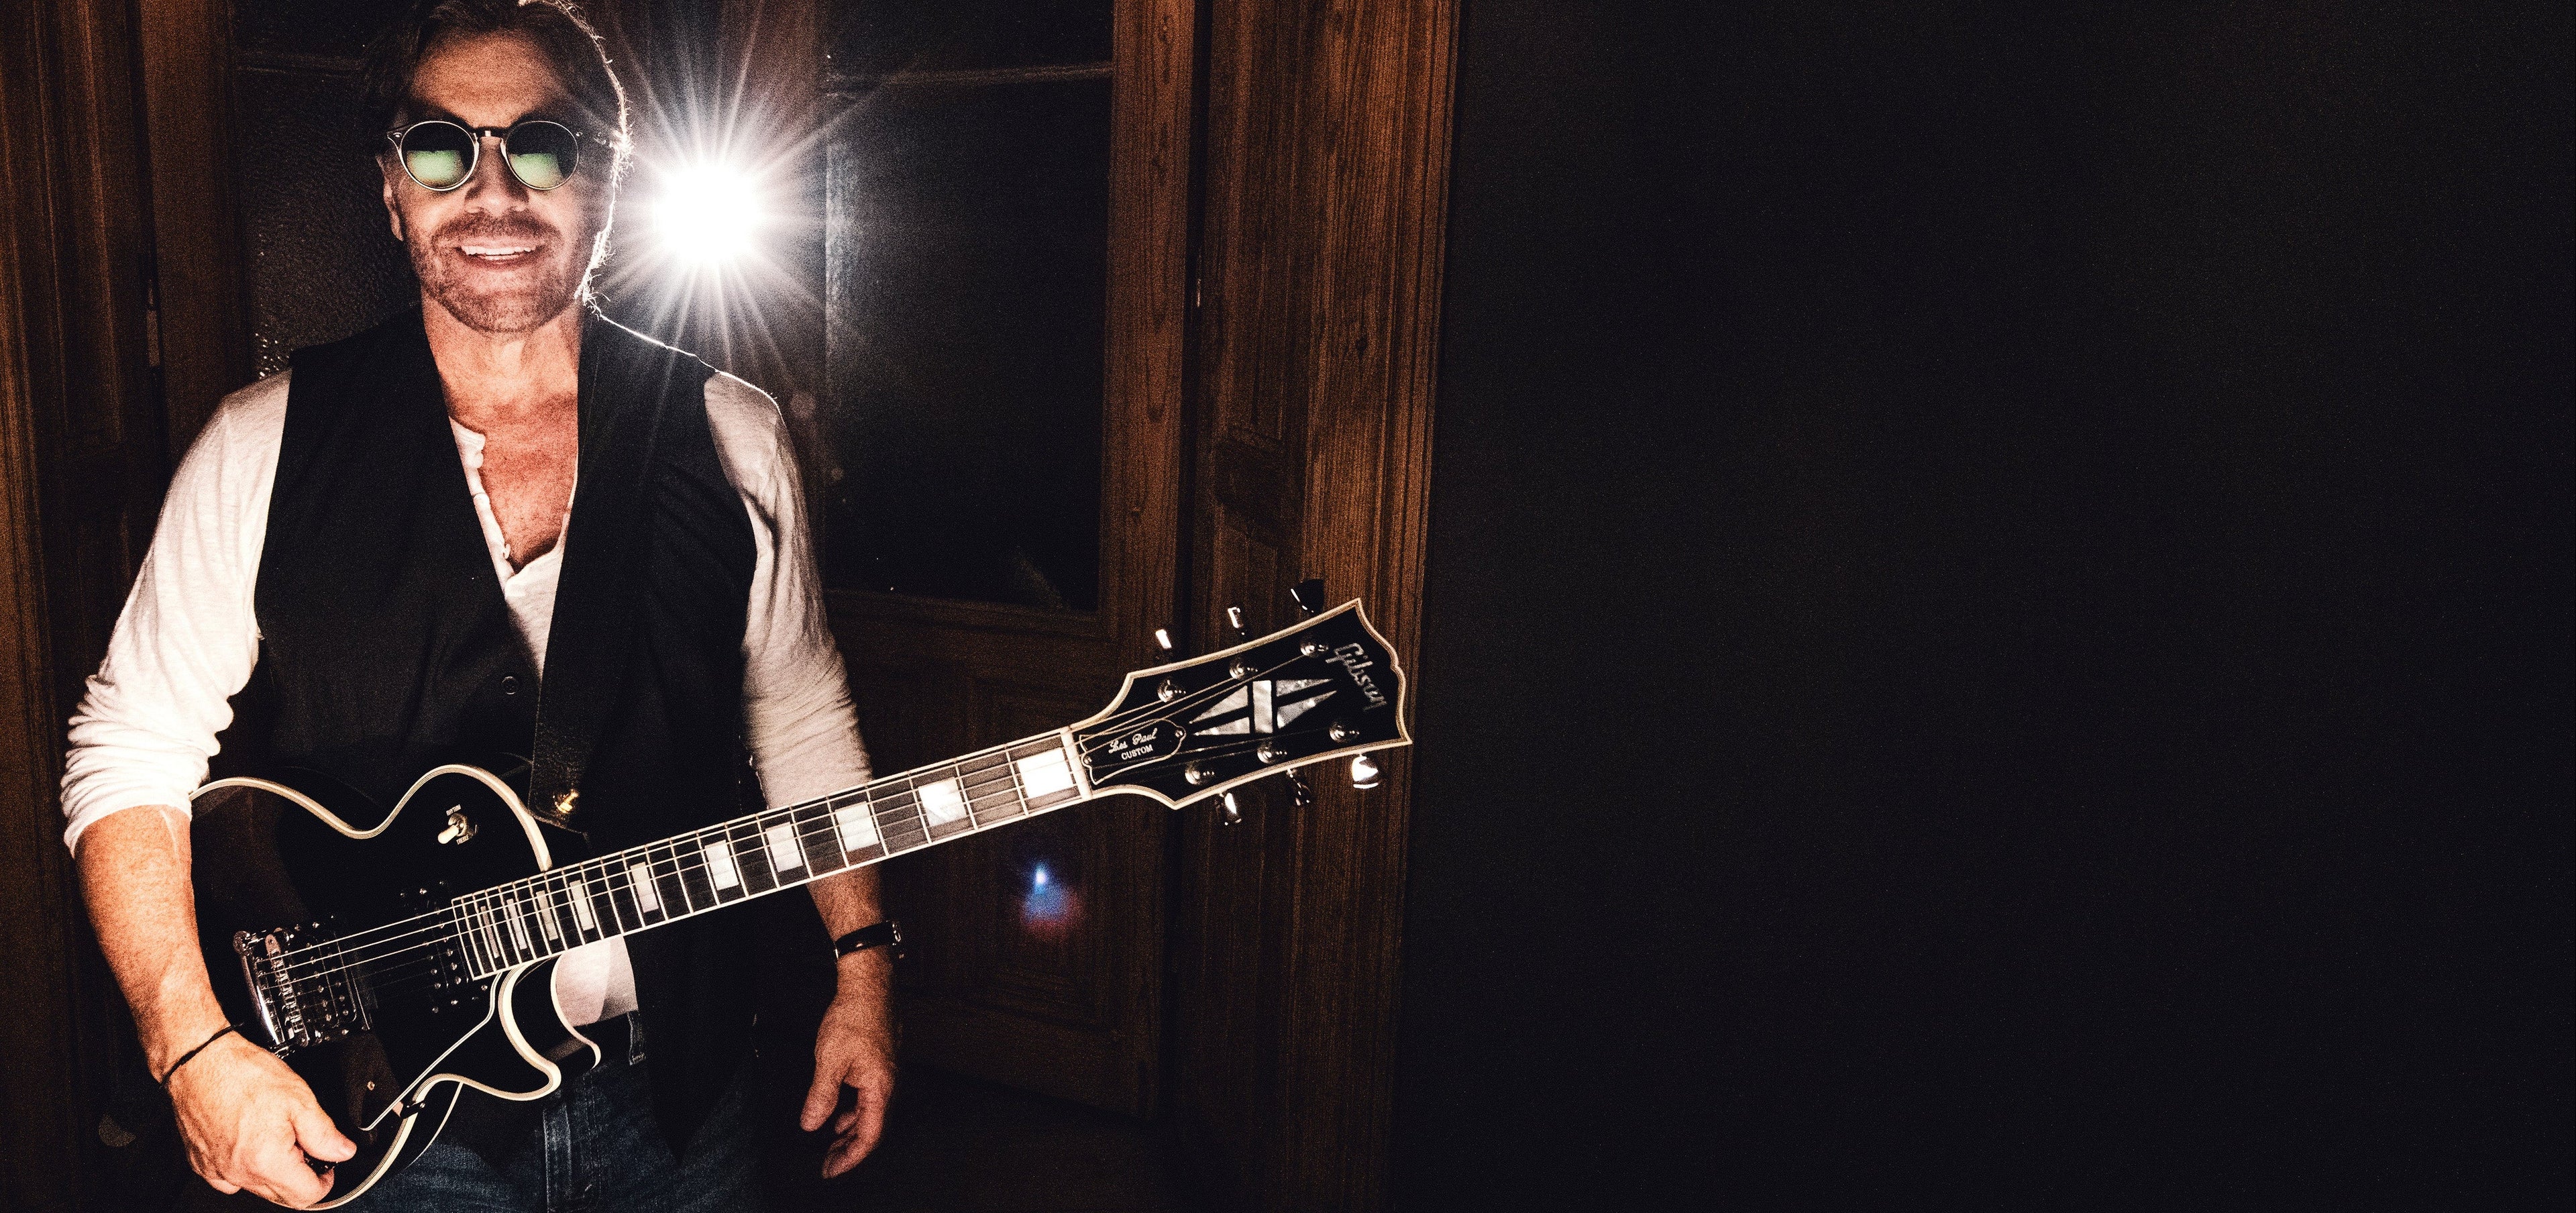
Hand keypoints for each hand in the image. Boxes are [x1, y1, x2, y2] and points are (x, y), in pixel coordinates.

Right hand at [165, 1030, 356, 1206]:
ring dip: (274, 1173)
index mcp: (266, 1161)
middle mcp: (238, 1172)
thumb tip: (342, 1152)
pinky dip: (246, 1168)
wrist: (199, 1062)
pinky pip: (230, 1179)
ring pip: (257, 1188)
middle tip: (303, 1146)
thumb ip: (324, 1133)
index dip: (325, 1182)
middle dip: (300, 1177)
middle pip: (281, 1196)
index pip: (306, 1196)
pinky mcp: (201, 1163)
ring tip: (277, 1138)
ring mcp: (216, 1170)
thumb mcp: (299, 1099)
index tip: (329, 1167)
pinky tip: (251, 1143)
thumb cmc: (241, 1075)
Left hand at [800, 960, 897, 1177]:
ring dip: (850, 1130)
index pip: (869, 1136)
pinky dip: (852, 1110)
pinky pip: (868, 1097)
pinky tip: (838, 1112)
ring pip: (870, 1113)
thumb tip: (811, 1124)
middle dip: (849, 1149)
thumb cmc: (854, 1016)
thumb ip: (820, 1097)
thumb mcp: (829, 1061)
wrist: (869, 984)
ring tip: (830, 1142)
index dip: (850, 1157)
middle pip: (872, 1128)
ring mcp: (885, 1073)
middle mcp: (888, 1083)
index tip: (830, 1169)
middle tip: (827, 1162)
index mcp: (880, 1087)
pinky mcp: (879, 1063)